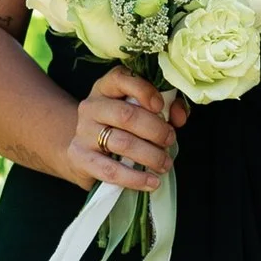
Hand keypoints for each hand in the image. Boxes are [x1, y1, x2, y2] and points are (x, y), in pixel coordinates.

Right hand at [65, 68, 185, 191]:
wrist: (83, 151)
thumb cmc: (121, 128)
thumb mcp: (140, 111)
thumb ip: (165, 108)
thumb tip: (180, 116)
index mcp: (106, 88)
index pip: (121, 78)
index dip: (144, 91)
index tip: (161, 106)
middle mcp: (91, 106)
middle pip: (126, 115)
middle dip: (155, 130)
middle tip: (170, 140)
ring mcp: (83, 132)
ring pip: (122, 143)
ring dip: (150, 155)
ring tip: (164, 163)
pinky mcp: (80, 157)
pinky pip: (111, 170)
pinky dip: (136, 178)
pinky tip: (152, 182)